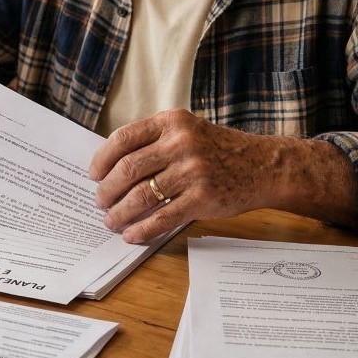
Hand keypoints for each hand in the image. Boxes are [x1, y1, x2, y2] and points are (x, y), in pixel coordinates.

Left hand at [89, 109, 269, 242]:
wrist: (263, 165)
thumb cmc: (218, 150)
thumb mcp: (187, 130)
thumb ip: (155, 141)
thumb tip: (113, 168)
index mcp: (171, 122)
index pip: (123, 139)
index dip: (102, 160)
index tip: (94, 175)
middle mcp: (181, 143)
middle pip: (128, 169)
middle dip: (107, 190)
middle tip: (100, 202)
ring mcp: (192, 171)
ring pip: (141, 196)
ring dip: (120, 213)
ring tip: (111, 221)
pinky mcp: (203, 198)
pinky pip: (163, 217)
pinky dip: (142, 229)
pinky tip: (131, 235)